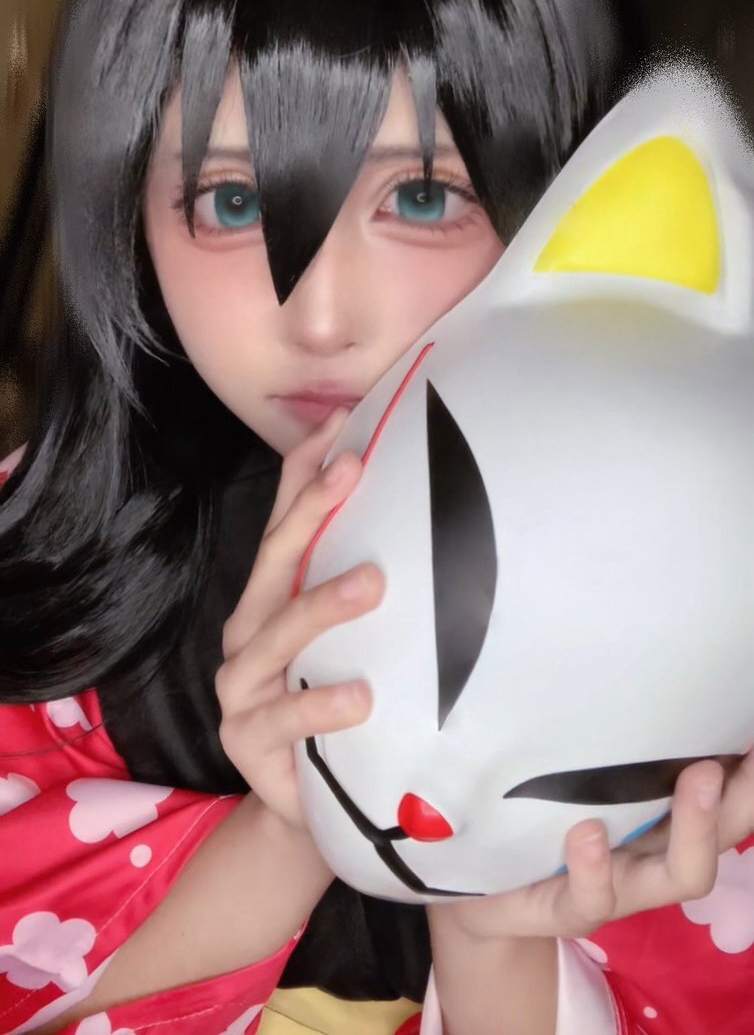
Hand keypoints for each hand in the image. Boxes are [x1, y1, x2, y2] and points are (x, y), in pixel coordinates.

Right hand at [215, 409, 383, 827]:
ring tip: (373, 583)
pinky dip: (321, 704)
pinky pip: (286, 718)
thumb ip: (358, 589)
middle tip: (351, 469)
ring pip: (276, 636)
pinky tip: (361, 695)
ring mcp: (240, 686)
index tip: (340, 420)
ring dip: (321, 605)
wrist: (308, 806)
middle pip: (274, 563)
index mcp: (269, 601)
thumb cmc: (334, 711)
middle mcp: (247, 632)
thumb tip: (420, 524)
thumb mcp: (348, 644)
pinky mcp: (247, 739)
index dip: (303, 472)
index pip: (283, 525)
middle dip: (309, 513)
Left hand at [436, 751, 753, 942]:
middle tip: (750, 748)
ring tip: (700, 776)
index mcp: (665, 818)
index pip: (729, 794)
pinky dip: (594, 867)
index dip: (749, 769)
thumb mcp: (576, 769)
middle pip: (725, 833)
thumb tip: (636, 662)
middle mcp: (655, 855)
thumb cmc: (539, 818)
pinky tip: (588, 833)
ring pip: (680, 873)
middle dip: (745, 795)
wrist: (483, 893)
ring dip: (697, 826)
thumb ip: (610, 738)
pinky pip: (592, 898)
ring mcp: (619, 887)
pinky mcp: (569, 910)